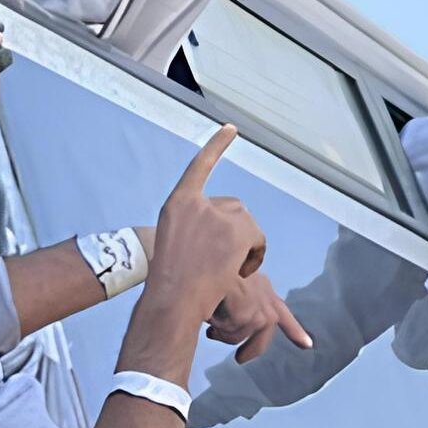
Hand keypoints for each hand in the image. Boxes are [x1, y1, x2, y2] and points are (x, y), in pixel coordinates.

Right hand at [145, 125, 266, 322]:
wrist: (173, 299)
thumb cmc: (170, 280)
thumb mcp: (174, 242)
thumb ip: (195, 227)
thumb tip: (224, 232)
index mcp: (177, 203)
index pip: (200, 167)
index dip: (216, 147)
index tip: (231, 128)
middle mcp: (196, 203)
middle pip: (233, 209)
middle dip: (234, 234)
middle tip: (220, 263)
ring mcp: (216, 215)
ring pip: (247, 226)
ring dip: (245, 248)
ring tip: (225, 271)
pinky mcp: (234, 231)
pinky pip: (257, 238)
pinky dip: (256, 253)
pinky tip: (240, 270)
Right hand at [205, 267, 311, 362]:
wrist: (204, 258)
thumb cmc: (212, 270)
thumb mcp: (229, 285)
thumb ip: (238, 305)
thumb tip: (228, 329)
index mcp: (262, 287)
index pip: (283, 313)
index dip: (295, 331)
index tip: (307, 345)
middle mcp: (265, 296)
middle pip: (263, 332)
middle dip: (251, 350)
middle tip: (240, 359)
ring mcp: (257, 306)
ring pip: (238, 335)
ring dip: (222, 332)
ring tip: (209, 319)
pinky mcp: (246, 314)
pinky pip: (228, 334)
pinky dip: (216, 328)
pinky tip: (208, 314)